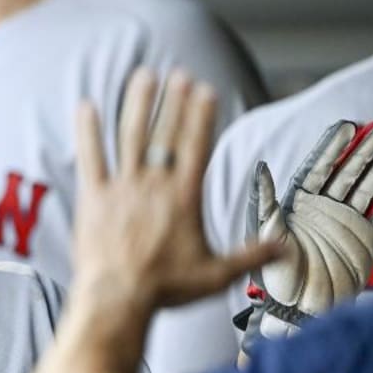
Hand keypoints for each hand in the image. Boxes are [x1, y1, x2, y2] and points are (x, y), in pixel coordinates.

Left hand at [72, 68, 278, 314]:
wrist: (118, 299)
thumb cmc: (166, 289)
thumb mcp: (216, 274)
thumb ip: (252, 255)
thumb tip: (287, 249)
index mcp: (184, 197)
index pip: (196, 145)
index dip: (201, 115)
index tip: (205, 89)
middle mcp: (154, 184)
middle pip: (166, 133)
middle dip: (173, 101)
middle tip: (179, 73)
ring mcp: (122, 187)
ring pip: (130, 136)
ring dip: (137, 104)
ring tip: (144, 76)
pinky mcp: (94, 196)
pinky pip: (91, 156)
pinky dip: (87, 131)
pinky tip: (85, 105)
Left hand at [244, 120, 372, 343]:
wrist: (300, 308)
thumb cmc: (275, 274)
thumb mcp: (267, 233)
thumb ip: (266, 200)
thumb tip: (261, 166)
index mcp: (297, 204)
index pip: (318, 168)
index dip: (333, 147)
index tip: (347, 126)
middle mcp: (322, 209)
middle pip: (347, 172)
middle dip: (364, 149)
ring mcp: (344, 222)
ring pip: (366, 186)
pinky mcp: (363, 239)